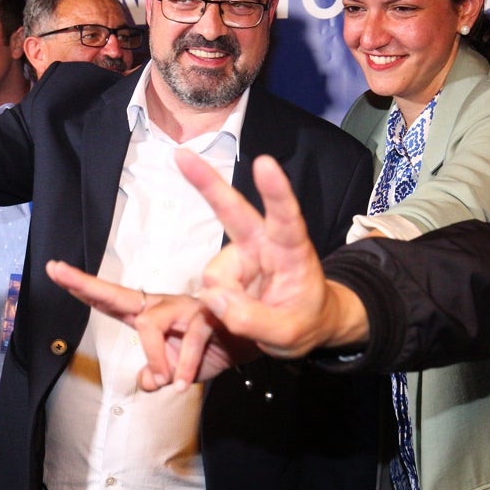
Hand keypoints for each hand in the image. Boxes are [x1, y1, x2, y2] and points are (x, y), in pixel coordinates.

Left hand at [46, 260, 247, 391]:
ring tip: (167, 381)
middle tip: (58, 272)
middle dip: (85, 283)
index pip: (108, 301)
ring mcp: (183, 307)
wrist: (250, 342)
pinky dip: (184, 366)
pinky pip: (189, 339)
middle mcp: (161, 306)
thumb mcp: (177, 371)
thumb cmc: (210, 350)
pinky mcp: (207, 315)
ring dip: (155, 356)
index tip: (54, 271)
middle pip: (117, 294)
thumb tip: (145, 381)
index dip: (81, 287)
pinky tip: (183, 383)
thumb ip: (157, 373)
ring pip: (150, 324)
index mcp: (148, 316)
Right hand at [177, 150, 369, 358]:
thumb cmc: (305, 320)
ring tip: (250, 317)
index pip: (286, 219)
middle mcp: (263, 243)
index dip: (276, 191)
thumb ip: (253, 320)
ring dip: (224, 299)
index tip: (264, 163)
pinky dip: (217, 303)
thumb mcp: (289, 334)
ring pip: (215, 276)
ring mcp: (242, 254)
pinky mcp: (226, 268)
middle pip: (233, 210)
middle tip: (182, 156)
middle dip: (207, 183)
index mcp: (292, 250)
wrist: (307, 323)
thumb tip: (213, 297)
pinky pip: (209, 287)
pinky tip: (236, 309)